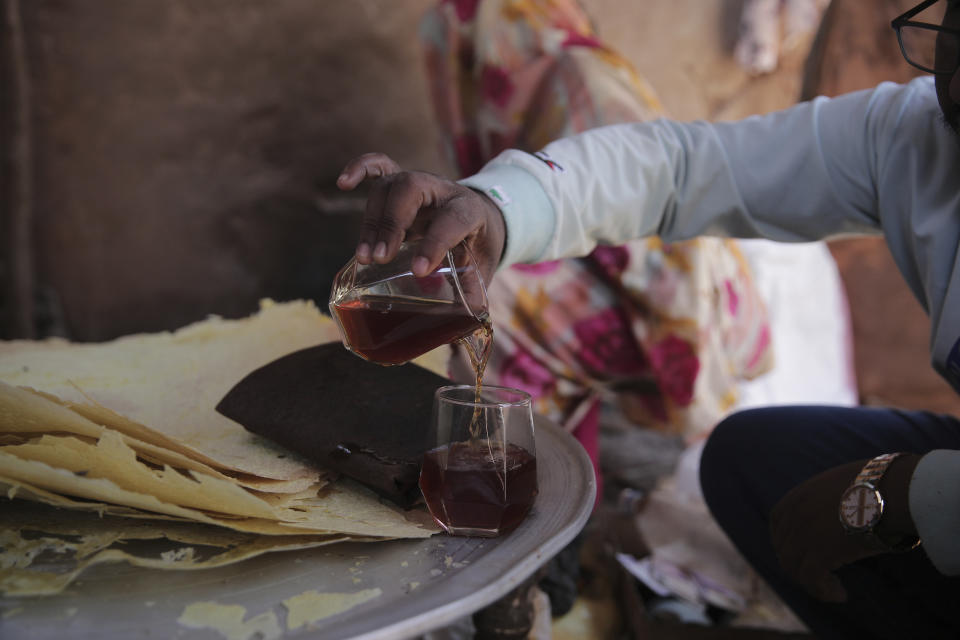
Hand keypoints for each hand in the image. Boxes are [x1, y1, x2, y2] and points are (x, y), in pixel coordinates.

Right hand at [336, 153, 505, 281]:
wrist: (482, 216)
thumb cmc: (478, 244)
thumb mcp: (482, 267)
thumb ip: (472, 290)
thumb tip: (461, 322)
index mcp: (469, 209)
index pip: (451, 220)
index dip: (434, 243)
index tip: (419, 271)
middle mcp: (441, 190)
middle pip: (411, 189)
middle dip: (392, 223)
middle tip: (381, 258)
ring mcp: (419, 183)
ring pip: (388, 187)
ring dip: (373, 221)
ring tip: (366, 257)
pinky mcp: (401, 181)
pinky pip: (379, 166)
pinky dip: (360, 170)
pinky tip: (343, 183)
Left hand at [768, 454, 919, 602]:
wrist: (892, 489)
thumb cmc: (882, 485)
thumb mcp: (845, 485)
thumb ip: (833, 500)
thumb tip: (848, 513)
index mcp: (799, 496)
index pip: (778, 523)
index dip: (785, 541)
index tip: (801, 554)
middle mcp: (795, 514)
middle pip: (784, 548)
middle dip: (798, 565)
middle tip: (820, 577)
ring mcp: (804, 533)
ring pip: (794, 567)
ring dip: (812, 583)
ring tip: (834, 589)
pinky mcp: (820, 553)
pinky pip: (812, 580)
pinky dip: (824, 591)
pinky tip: (841, 595)